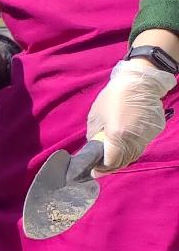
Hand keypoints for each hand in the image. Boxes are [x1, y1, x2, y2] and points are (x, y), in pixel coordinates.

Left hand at [88, 57, 174, 171]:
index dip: (101, 169)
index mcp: (118, 136)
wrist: (140, 81)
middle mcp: (135, 139)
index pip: (112, 163)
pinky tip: (124, 143)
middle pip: (124, 161)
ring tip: (111, 155)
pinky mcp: (156, 130)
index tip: (94, 170)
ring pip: (134, 154)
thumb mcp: (95, 117)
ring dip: (122, 158)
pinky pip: (142, 144)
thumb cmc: (113, 97)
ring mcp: (148, 135)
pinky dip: (132, 147)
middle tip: (101, 166)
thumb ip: (94, 137)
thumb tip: (94, 150)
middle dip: (111, 166)